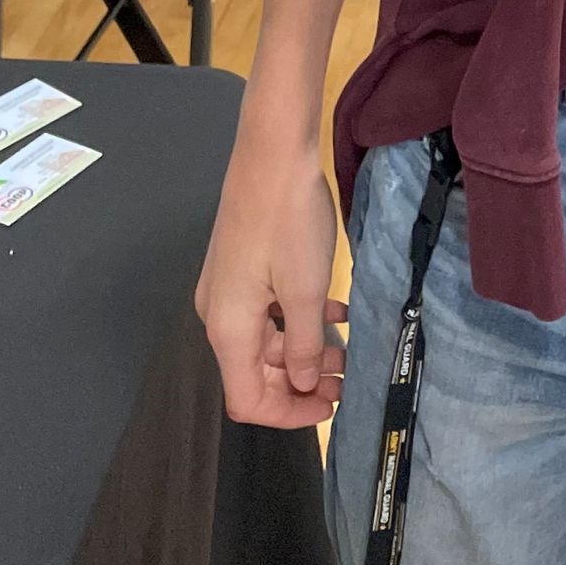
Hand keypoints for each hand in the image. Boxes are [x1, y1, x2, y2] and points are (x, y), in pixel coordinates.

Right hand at [195, 132, 346, 426]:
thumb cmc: (289, 221)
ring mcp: (227, 287)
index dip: (287, 414)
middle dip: (299, 383)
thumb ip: (302, 344)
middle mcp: (219, 314)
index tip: (329, 407)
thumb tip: (299, 383)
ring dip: (303, 351)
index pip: (246, 399)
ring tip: (347, 350)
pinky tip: (334, 312)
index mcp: (228, 328)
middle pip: (254, 372)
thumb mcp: (306, 290)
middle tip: (346, 380)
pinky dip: (297, 318)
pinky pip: (267, 309)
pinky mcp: (242, 263)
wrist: (271, 151)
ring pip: (264, 339)